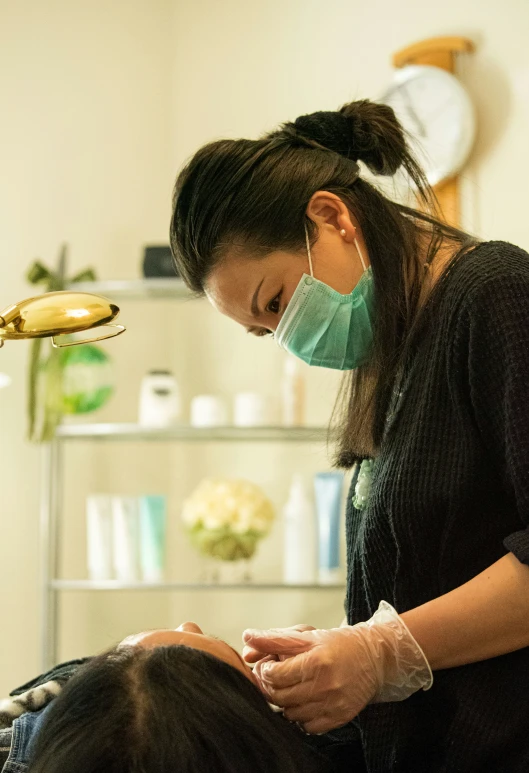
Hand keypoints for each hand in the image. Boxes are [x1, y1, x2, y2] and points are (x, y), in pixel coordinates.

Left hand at [242, 601, 431, 733]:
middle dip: (270, 686)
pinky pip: (307, 727)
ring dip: (284, 701)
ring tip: (291, 686)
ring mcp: (332, 704)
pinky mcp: (338, 718)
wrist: (372, 658)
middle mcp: (325, 685)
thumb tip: (247, 638)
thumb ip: (273, 639)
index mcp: (316, 661)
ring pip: (290, 714)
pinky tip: (304, 700)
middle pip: (279, 697)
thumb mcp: (305, 635)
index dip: (264, 670)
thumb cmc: (336, 644)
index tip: (268, 664)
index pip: (274, 676)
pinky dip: (300, 716)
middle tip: (274, 676)